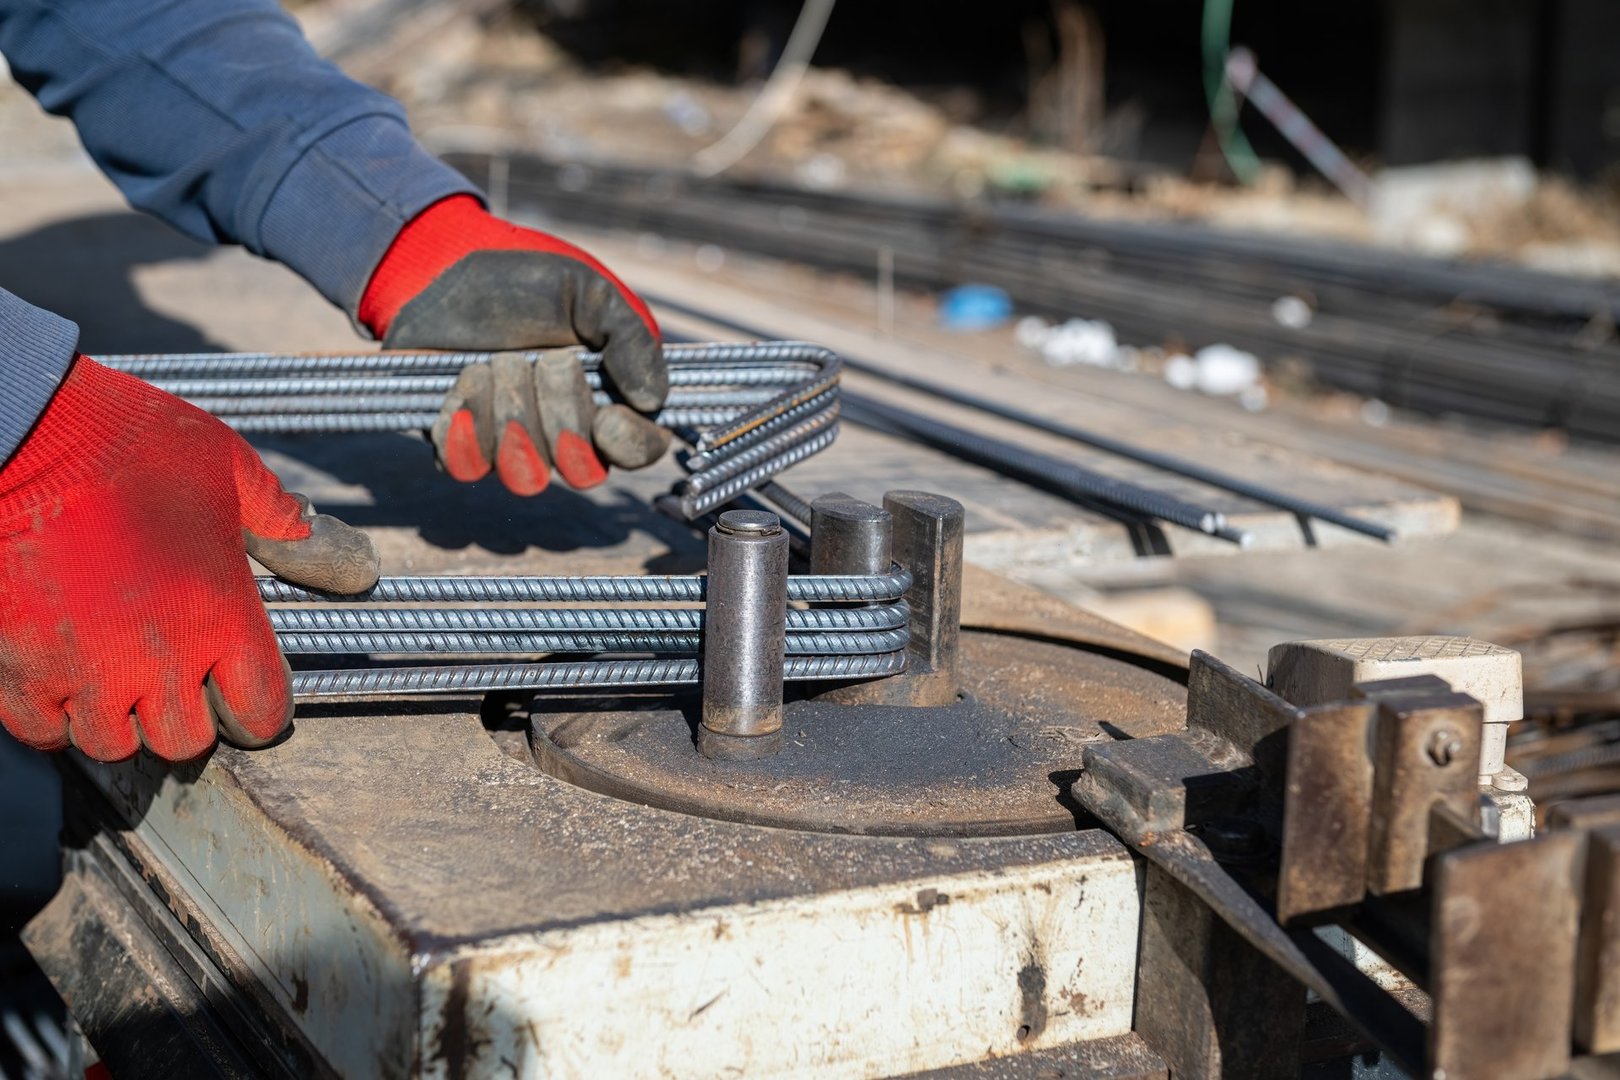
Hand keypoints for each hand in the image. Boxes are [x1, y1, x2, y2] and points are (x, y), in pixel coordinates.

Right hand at [0, 357, 378, 761]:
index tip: (249, 695)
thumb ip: (290, 530)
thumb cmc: (130, 444)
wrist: (20, 433)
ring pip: (113, 744)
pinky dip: (57, 717)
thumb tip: (357, 568)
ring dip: (123, 721)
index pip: (259, 710)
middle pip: (186, 739)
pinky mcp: (17, 670)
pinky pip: (43, 732)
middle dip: (191, 715)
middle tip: (182, 678)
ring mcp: (81, 671)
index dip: (259, 708)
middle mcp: (156, 658)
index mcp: (220, 615)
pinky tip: (68, 680)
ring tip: (124, 678)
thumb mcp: (231, 472)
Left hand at [359, 195, 669, 494]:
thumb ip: (630, 338)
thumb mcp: (588, 293)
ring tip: (494, 361)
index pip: (639, 451)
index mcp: (610, 401)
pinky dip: (465, 418)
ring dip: (509, 409)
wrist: (444, 273)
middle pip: (579, 468)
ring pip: (524, 473)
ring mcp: (513, 449)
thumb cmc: (525, 286)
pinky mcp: (462, 449)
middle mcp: (566, 436)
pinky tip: (464, 378)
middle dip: (557, 409)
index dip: (626, 444)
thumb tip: (652, 399)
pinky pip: (468, 465)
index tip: (606, 415)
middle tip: (539, 358)